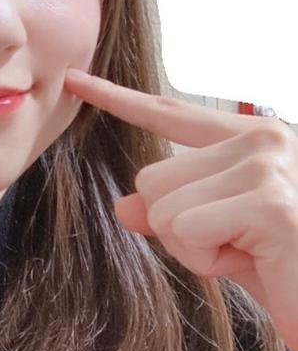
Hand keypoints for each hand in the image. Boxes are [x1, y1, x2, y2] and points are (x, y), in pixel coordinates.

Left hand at [64, 67, 297, 350]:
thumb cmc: (289, 270)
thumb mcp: (222, 237)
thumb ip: (175, 213)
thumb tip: (123, 206)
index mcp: (251, 138)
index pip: (168, 112)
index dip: (116, 98)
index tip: (74, 79)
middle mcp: (261, 140)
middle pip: (151, 178)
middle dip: (180, 228)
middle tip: (240, 247)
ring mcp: (265, 168)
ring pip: (161, 208)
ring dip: (196, 250)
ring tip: (252, 256)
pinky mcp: (268, 205)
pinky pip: (184, 232)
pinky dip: (209, 263)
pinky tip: (259, 265)